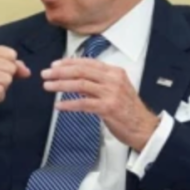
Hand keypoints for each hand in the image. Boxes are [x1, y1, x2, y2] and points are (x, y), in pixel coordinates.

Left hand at [42, 58, 160, 149]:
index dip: (68, 62)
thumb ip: (95, 82)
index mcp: (114, 72)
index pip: (88, 63)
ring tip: (47, 86)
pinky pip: (84, 103)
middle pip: (81, 71)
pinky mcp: (108, 108)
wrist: (144, 127)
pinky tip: (58, 106)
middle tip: (45, 74)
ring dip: (61, 85)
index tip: (54, 65)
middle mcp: (113, 80)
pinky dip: (69, 104)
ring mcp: (111, 93)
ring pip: (80, 85)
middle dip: (60, 72)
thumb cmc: (127, 109)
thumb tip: (72, 78)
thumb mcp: (114, 89)